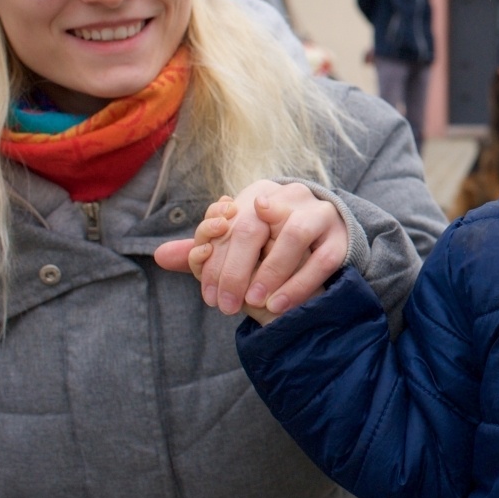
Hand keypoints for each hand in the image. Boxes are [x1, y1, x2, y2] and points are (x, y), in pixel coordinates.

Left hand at [154, 181, 348, 323]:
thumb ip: (205, 253)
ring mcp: (318, 212)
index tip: (207, 295)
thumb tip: (158, 256)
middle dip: (236, 269)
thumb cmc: (272, 249)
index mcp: (258, 192)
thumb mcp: (238, 249)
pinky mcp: (340, 236)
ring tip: (254, 302)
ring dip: (270, 271)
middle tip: (224, 304)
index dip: (214, 260)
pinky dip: (298, 283)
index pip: (228, 224)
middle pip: (254, 228)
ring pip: (292, 237)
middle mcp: (288, 195)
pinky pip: (321, 259)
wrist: (325, 244)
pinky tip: (279, 304)